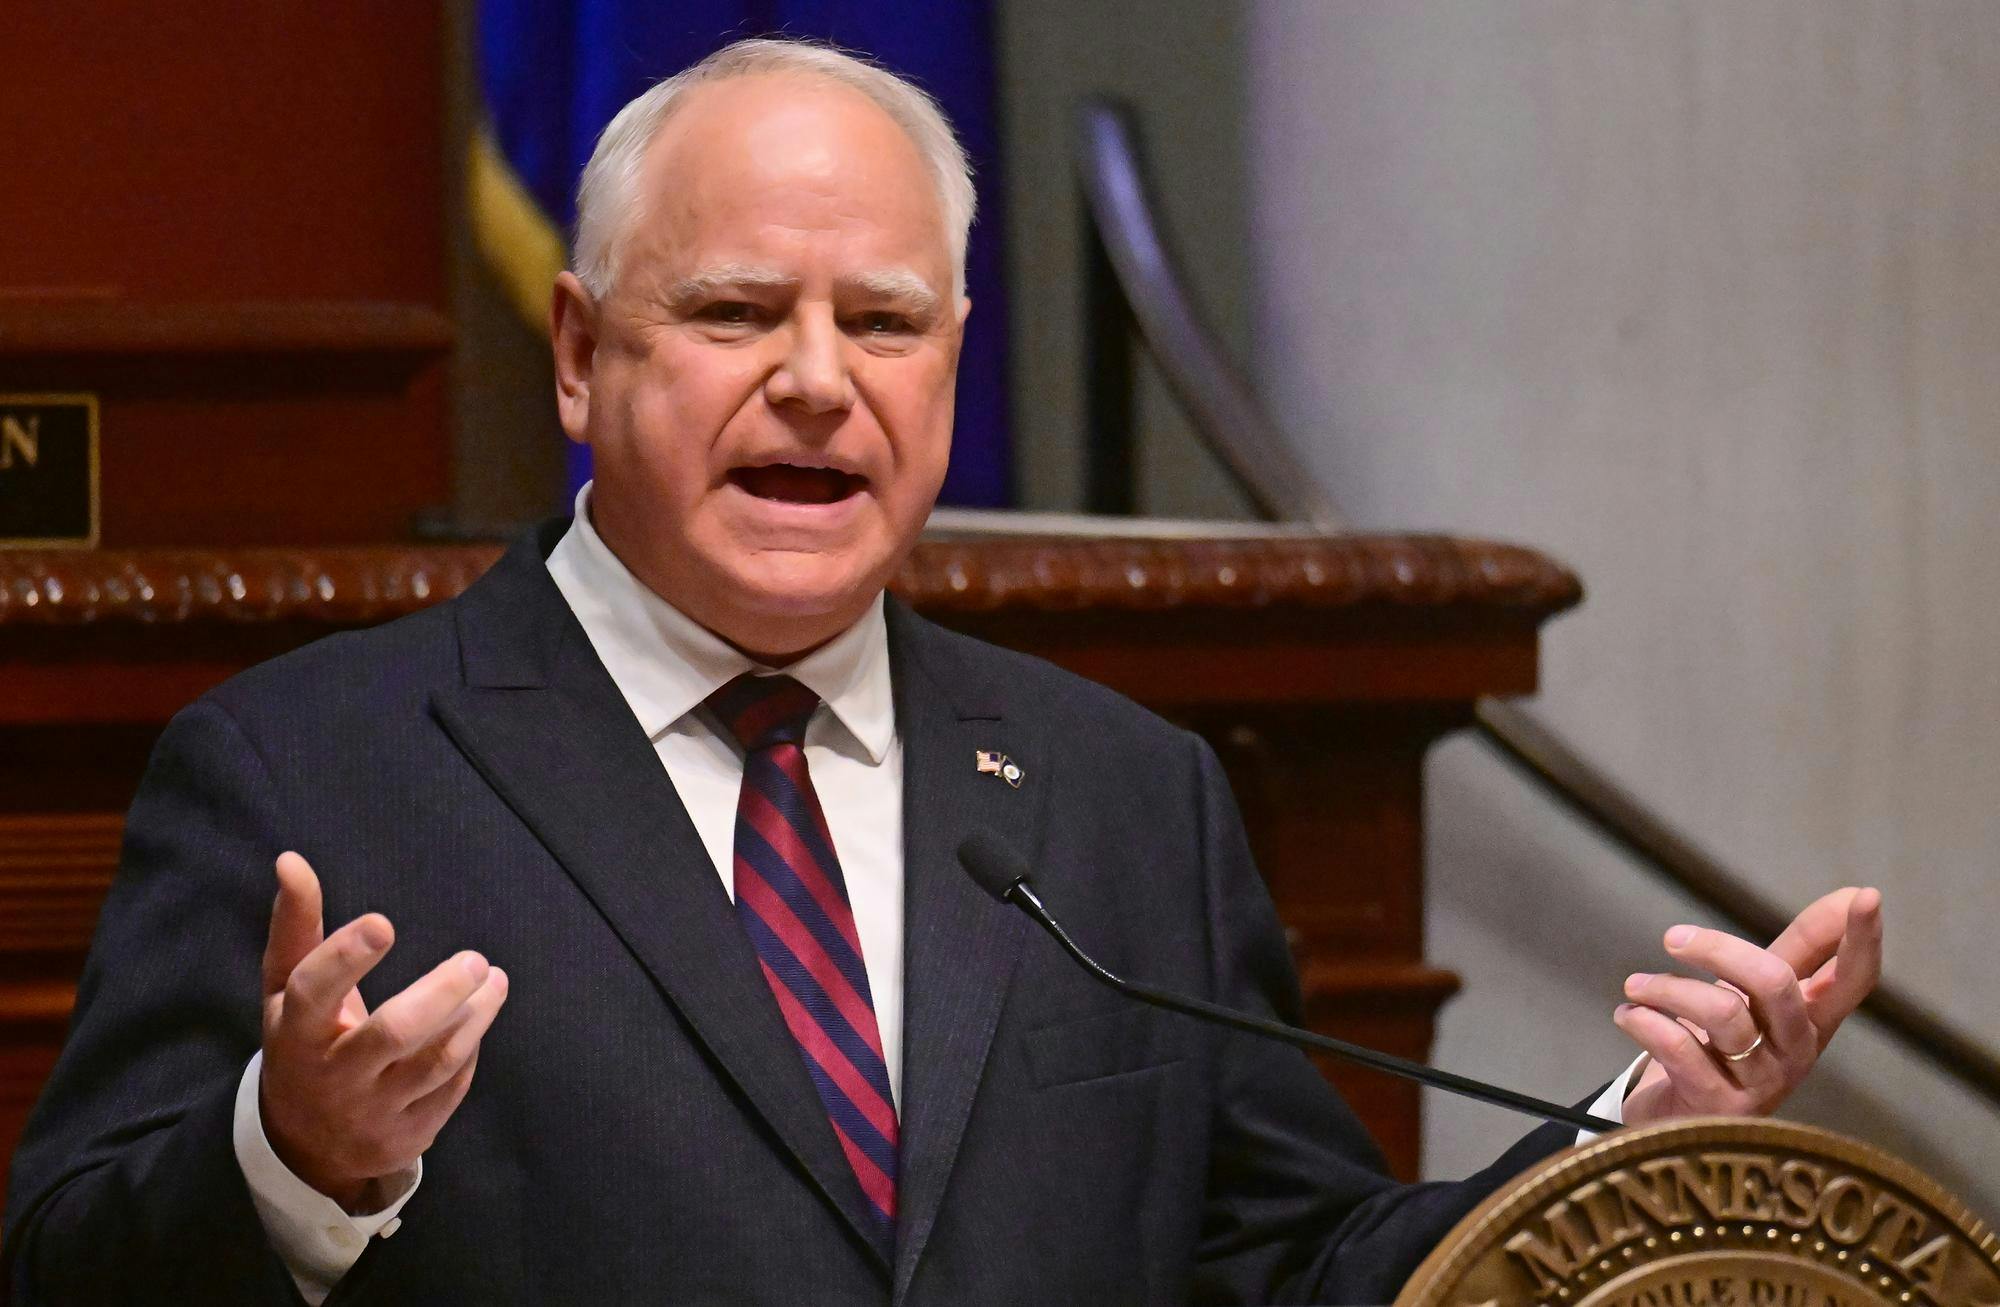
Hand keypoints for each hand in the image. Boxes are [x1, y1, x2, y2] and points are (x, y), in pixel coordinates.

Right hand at [259, 852, 508, 1210]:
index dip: (345, 957)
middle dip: (441, 993)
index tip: (384, 923)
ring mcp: (372, 1111)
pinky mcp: (407, 1134)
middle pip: (394, 1033)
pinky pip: (451, 1087)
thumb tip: (291, 859)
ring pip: (436, 1062)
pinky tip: (478, 1018)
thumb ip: (296, 926)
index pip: (314, 993)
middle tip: (475, 960)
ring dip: (474, 1017)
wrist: (305, 1144)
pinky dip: (470, 1049)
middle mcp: (333, 1075)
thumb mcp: (286, 989)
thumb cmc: (303, 1041)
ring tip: (494, 980)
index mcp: (296, 1032)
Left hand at [1614, 886, 1880, 1125]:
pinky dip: (1645, 1021)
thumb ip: (1803, 948)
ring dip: (1667, 988)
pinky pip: (1681, 1048)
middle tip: (1673, 938)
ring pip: (1723, 1013)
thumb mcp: (1760, 994)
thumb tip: (1854, 893)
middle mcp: (1797, 1052)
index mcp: (1812, 1020)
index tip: (1867, 895)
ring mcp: (1762, 1083)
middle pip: (1775, 983)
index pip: (1853, 980)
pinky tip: (1629, 1016)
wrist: (1678, 1119)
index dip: (1861, 940)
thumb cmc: (1725, 1046)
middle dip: (1719, 949)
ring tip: (1635, 986)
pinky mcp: (1718, 1107)